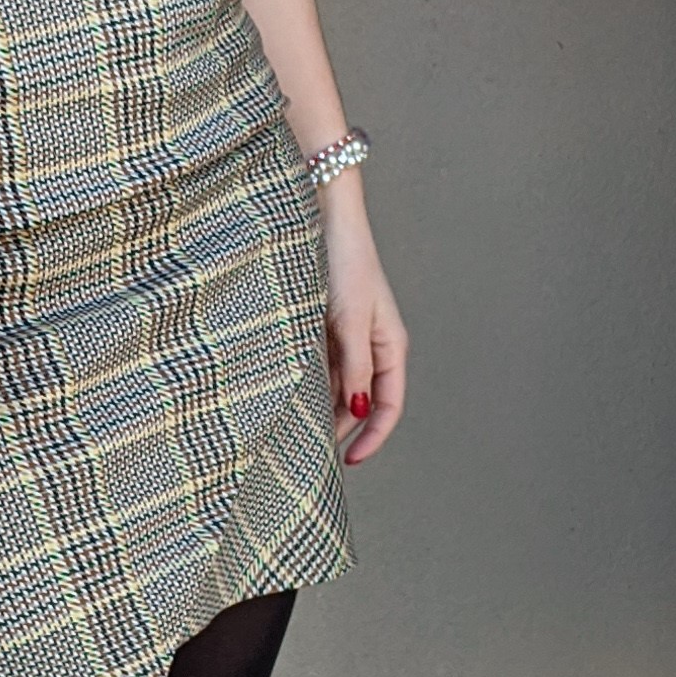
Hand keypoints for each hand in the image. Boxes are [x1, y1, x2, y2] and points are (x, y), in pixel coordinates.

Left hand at [320, 182, 405, 464]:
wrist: (320, 214)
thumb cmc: (344, 260)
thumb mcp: (350, 319)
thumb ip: (353, 366)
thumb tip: (355, 409)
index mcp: (389, 344)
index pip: (389, 404)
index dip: (373, 437)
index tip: (350, 462)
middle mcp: (371, 344)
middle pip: (361, 400)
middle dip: (341, 428)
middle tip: (310, 453)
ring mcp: (346, 335)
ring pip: (337, 385)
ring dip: (321, 407)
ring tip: (293, 430)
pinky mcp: (323, 325)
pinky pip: (319, 366)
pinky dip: (307, 383)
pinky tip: (286, 396)